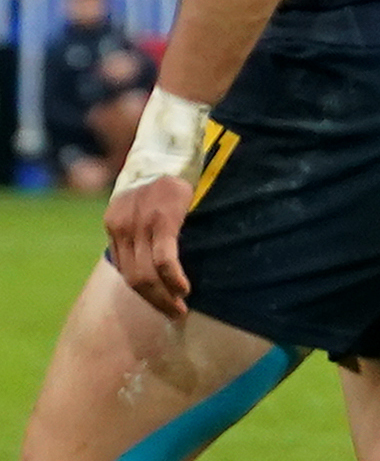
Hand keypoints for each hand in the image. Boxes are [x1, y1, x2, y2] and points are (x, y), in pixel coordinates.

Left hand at [105, 176, 194, 318]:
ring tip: (181, 307)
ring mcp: (140, 224)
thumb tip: (153, 257)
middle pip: (133, 278)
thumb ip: (141, 228)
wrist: (170, 148)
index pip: (125, 270)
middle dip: (155, 300)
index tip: (163, 304)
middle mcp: (121, 226)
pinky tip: (184, 288)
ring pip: (146, 274)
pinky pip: (164, 260)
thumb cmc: (162, 177)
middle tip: (175, 313)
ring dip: (164, 296)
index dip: (144, 293)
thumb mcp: (141, 203)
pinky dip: (173, 279)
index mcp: (114, 224)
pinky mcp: (161, 220)